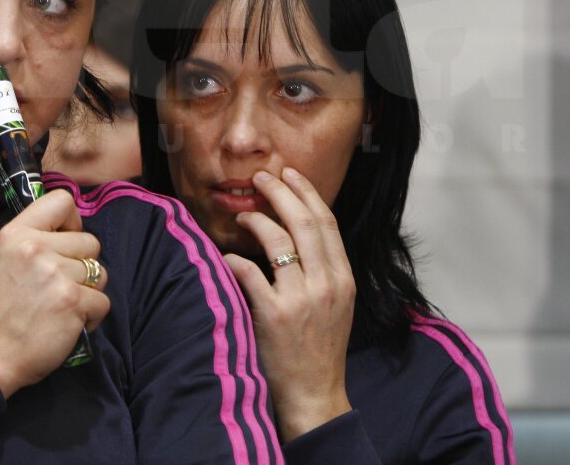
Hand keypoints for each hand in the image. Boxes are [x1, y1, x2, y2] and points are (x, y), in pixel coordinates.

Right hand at [0, 189, 109, 397]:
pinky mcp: (73, 301)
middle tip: (59, 284)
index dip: (72, 221)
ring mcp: (56, 274)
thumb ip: (31, 238)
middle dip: (81, 264)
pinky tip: (68, 323)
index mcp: (17, 233)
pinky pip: (102, 301)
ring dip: (87, 290)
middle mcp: (36, 248)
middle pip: (89, 241)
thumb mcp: (2, 257)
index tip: (65, 240)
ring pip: (100, 271)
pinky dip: (91, 316)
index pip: (62, 200)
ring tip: (62, 305)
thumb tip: (68, 228)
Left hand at [223, 167, 354, 441]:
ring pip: (278, 241)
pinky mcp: (274, 315)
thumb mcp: (336, 305)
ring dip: (256, 221)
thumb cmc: (319, 348)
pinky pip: (249, 272)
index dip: (306, 193)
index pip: (327, 222)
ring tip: (243, 215)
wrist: (316, 395)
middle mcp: (327, 284)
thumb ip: (322, 271)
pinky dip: (234, 258)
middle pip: (304, 222)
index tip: (289, 174)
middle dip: (280, 192)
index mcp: (343, 278)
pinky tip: (226, 256)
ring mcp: (301, 299)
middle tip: (260, 178)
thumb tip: (298, 234)